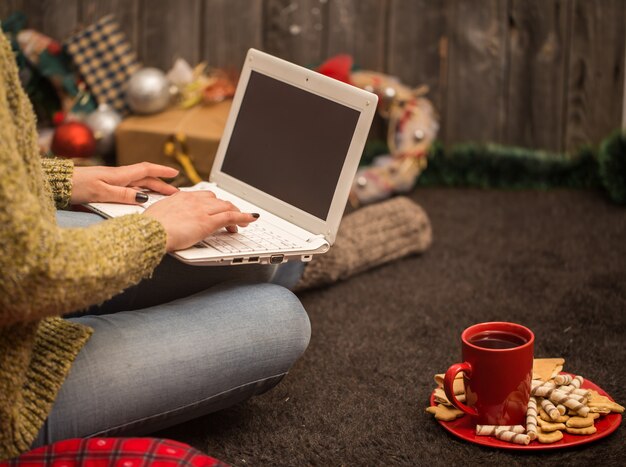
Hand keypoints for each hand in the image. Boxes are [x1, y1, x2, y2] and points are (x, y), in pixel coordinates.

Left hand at [70, 162, 179, 204]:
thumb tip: (144, 198)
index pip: (146, 170)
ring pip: (136, 184)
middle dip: (161, 184)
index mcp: (119, 175)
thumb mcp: (102, 192)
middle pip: (144, 178)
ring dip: (151, 188)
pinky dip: (138, 193)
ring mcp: (111, 181)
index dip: (162, 171)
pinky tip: (139, 199)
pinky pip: (127, 189)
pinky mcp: (104, 187)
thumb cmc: (77, 186)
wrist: (57, 184)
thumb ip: (123, 195)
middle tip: (174, 192)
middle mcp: (117, 176)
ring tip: (162, 196)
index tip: (175, 173)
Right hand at [143, 190, 259, 251]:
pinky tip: (250, 219)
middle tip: (233, 218)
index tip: (218, 209)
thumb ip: (168, 214)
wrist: (147, 233)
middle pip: (218, 200)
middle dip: (228, 208)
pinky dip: (243, 217)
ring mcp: (201, 210)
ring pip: (226, 207)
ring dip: (236, 214)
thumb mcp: (158, 215)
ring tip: (242, 223)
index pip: (204, 196)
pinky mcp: (207, 222)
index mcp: (181, 197)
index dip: (215, 204)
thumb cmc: (148, 229)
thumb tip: (169, 219)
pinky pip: (231, 217)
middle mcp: (193, 200)